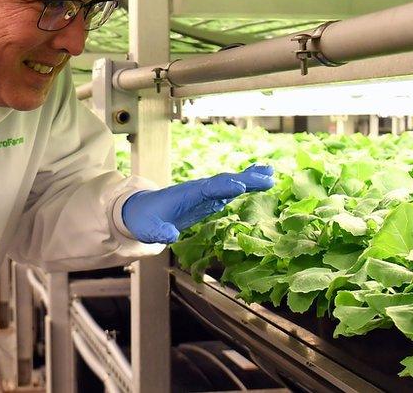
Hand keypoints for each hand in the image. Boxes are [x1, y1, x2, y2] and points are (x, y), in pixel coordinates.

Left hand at [121, 164, 273, 243]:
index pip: (206, 189)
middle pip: (224, 181)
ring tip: (271, 176)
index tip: (240, 188)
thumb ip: (160, 232)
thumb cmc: (145, 219)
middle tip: (267, 178)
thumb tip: (170, 236)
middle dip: (245, 179)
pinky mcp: (210, 198)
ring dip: (250, 179)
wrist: (141, 210)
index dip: (222, 188)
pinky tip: (262, 180)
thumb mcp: (149, 229)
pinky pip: (230, 189)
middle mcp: (198, 189)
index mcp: (184, 195)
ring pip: (230, 183)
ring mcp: (205, 193)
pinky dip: (247, 184)